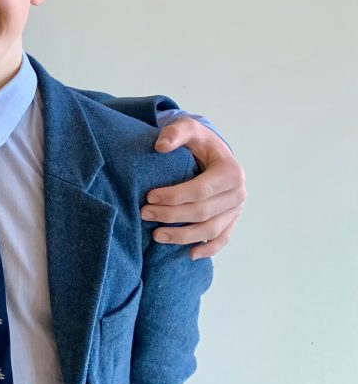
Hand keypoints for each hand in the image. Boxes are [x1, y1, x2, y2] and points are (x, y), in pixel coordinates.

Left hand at [141, 117, 245, 258]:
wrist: (213, 151)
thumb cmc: (199, 141)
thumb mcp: (188, 128)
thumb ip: (175, 133)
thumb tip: (160, 147)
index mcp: (231, 171)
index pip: (200, 190)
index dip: (174, 196)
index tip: (149, 197)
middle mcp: (238, 193)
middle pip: (203, 212)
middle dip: (172, 216)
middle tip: (145, 214)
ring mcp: (236, 209)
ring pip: (210, 229)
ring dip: (183, 236)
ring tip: (157, 235)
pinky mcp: (232, 220)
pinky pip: (222, 239)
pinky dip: (208, 249)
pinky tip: (189, 254)